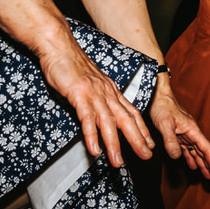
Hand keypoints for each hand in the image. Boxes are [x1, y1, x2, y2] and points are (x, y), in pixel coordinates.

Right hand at [37, 44, 154, 168]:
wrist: (59, 46)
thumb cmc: (72, 65)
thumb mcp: (91, 83)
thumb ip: (97, 98)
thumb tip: (100, 113)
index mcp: (111, 91)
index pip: (131, 112)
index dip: (142, 129)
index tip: (150, 144)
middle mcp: (107, 93)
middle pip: (127, 120)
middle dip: (137, 140)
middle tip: (146, 156)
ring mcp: (94, 94)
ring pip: (109, 123)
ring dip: (114, 144)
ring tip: (118, 162)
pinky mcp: (79, 95)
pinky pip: (87, 118)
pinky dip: (92, 135)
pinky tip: (95, 150)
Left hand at [149, 78, 209, 180]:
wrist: (157, 95)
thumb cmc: (162, 106)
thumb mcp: (165, 124)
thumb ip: (171, 140)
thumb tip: (177, 156)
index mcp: (192, 130)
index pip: (205, 148)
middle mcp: (191, 132)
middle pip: (203, 151)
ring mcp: (185, 133)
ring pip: (196, 151)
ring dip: (201, 163)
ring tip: (207, 175)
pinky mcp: (177, 134)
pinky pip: (187, 149)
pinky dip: (190, 157)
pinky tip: (192, 164)